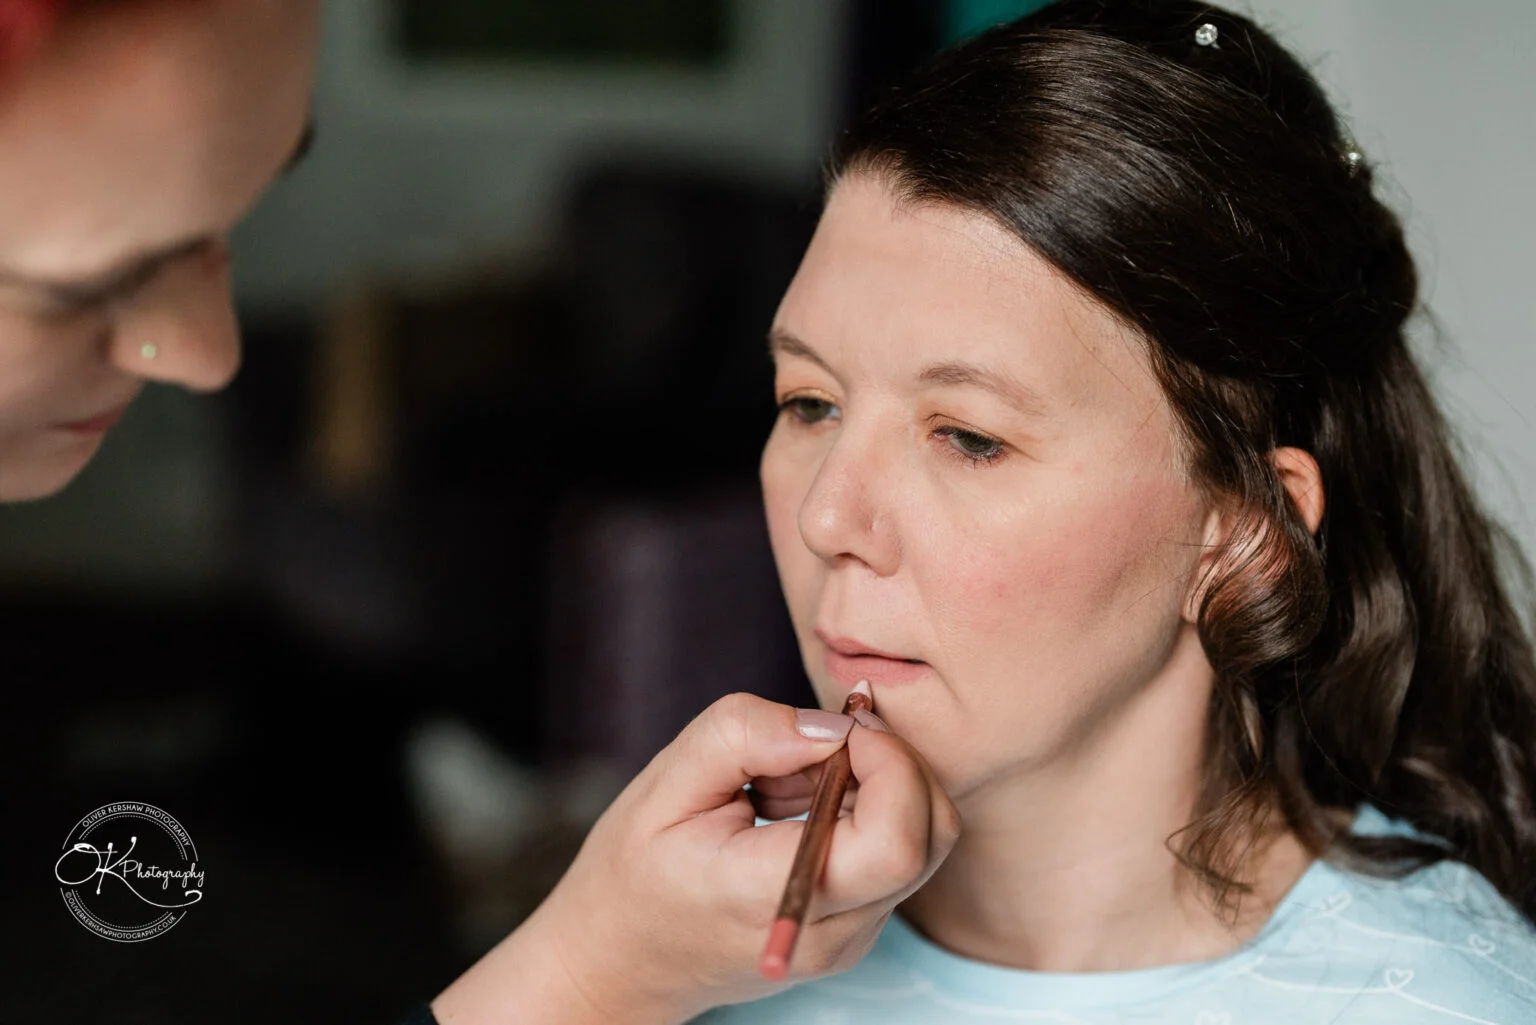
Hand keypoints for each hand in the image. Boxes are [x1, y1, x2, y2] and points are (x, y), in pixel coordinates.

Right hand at [430, 691, 960, 1024]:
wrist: (618, 959)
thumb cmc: (633, 870)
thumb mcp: (667, 782)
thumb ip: (749, 735)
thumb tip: (833, 724)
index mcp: (775, 895)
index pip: (896, 839)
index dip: (890, 763)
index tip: (840, 726)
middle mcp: (831, 932)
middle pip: (932, 834)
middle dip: (896, 762)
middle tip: (823, 739)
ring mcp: (851, 939)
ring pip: (926, 840)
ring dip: (881, 783)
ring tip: (796, 777)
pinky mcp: (857, 930)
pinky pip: (898, 855)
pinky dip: (867, 809)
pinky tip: (800, 804)